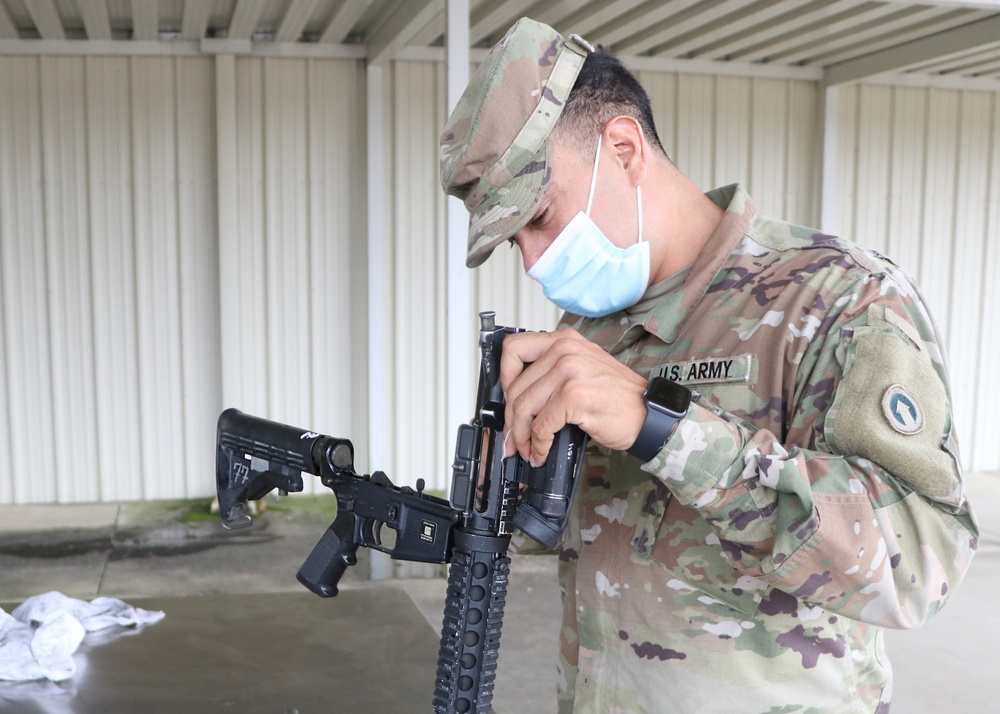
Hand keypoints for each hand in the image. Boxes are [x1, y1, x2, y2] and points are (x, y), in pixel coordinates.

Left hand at [499, 329, 647, 465]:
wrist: (647, 414)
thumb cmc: (618, 397)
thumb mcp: (583, 369)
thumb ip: (552, 372)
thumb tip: (519, 397)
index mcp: (564, 340)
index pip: (514, 347)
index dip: (503, 376)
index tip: (507, 398)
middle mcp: (564, 350)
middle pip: (515, 385)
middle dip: (510, 419)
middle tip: (512, 438)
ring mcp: (569, 371)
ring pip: (523, 407)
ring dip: (521, 436)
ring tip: (526, 449)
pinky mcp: (573, 396)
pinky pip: (541, 426)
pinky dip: (537, 444)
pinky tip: (541, 452)